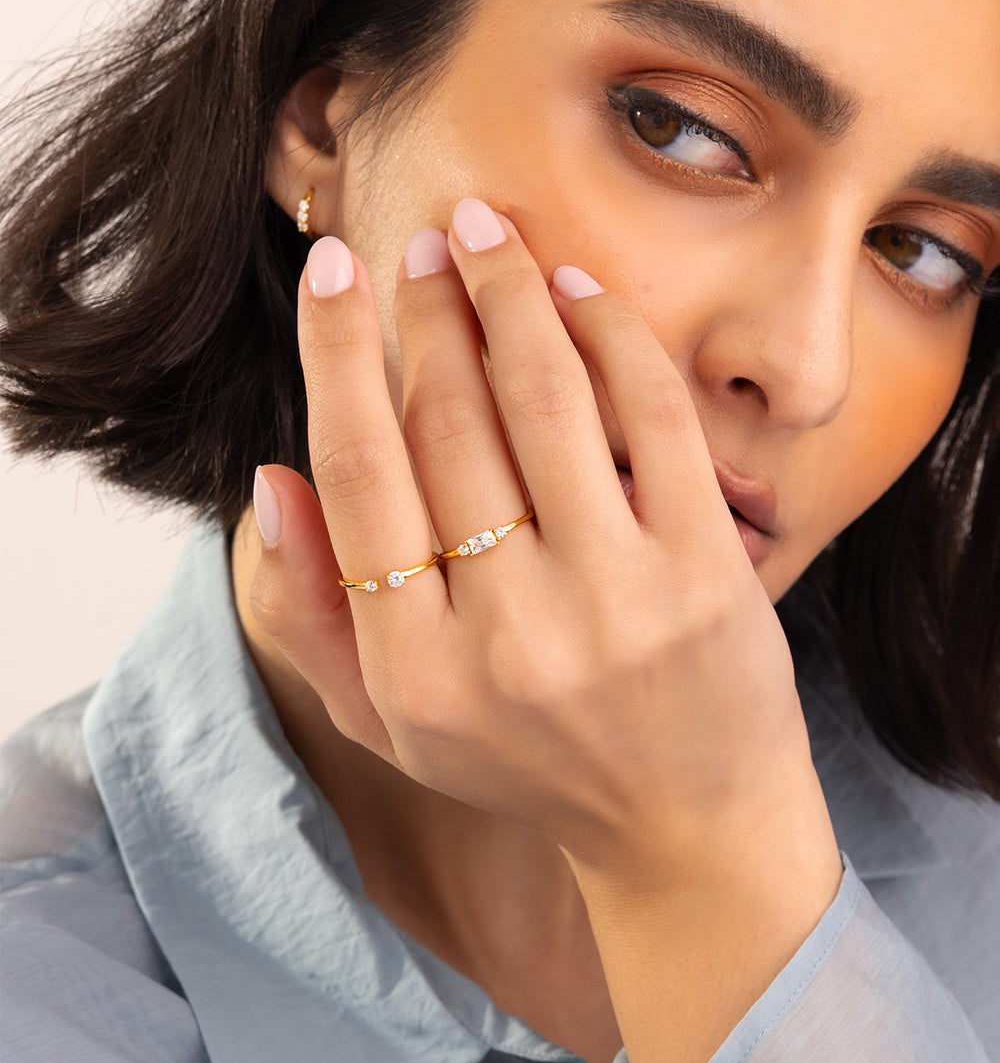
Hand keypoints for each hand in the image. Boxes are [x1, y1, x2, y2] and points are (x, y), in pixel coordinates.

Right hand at [249, 199, 842, 1062]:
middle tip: (423, 240)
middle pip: (448, 419)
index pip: (357, 471)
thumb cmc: (529, 764)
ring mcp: (614, 601)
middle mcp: (506, 632)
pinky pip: (651, 419)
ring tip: (488, 234)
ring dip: (509, 291)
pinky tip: (578, 290)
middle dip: (428, 305)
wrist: (684, 828)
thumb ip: (310, 614)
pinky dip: (610, 335)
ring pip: (544, 398)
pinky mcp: (705, 575)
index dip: (337, 353)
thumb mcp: (389, 721)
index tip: (336, 270)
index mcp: (414, 666)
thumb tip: (272, 479)